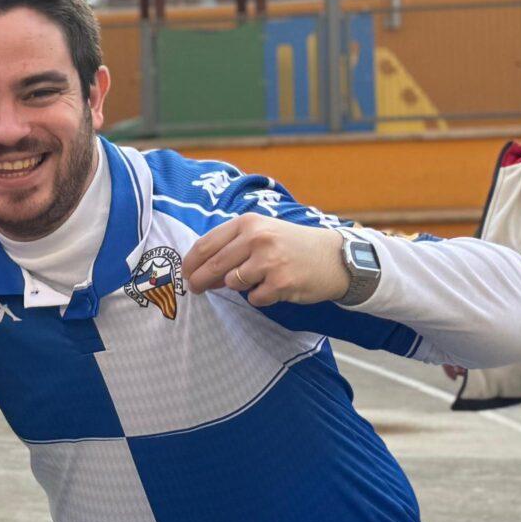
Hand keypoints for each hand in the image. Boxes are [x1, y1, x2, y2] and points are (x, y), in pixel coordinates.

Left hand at [182, 215, 352, 307]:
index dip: (190, 262)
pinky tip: (275, 287)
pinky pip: (254, 298)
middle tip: (196, 289)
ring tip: (258, 278)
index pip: (206, 244)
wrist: (336, 257)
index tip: (184, 273)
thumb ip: (232, 245)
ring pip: (232, 283)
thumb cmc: (292, 245)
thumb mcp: (263, 232)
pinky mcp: (281, 283)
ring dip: (238, 286)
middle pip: (213, 266)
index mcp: (248, 223)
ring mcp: (269, 261)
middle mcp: (257, 238)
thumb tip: (199, 270)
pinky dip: (259, 297)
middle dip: (200, 281)